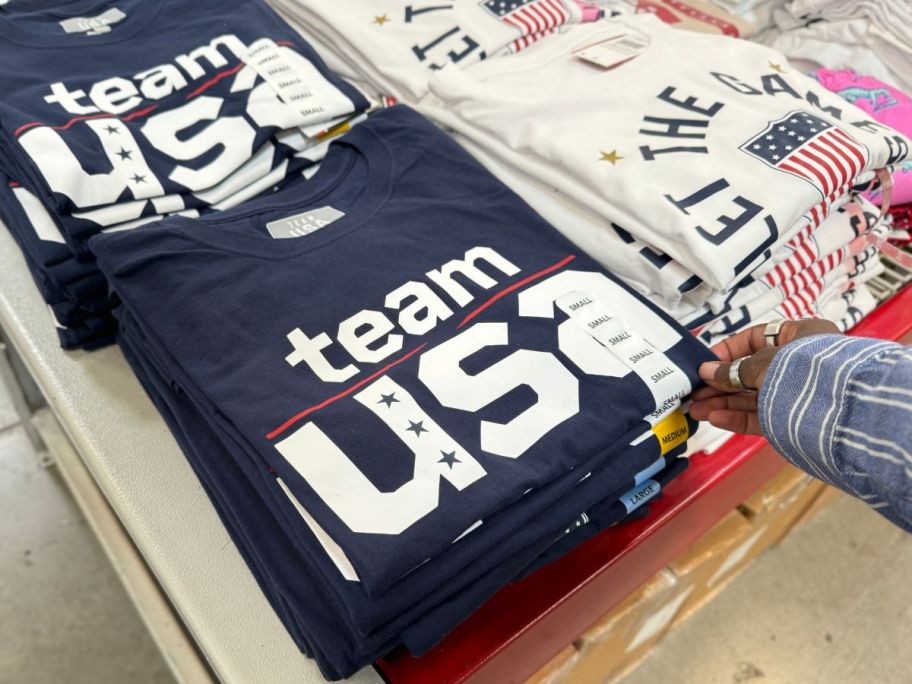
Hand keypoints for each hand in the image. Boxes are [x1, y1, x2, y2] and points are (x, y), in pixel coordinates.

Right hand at [690, 319, 840, 434]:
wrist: (843, 410)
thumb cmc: (805, 371)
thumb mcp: (764, 364)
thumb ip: (733, 370)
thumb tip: (706, 371)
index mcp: (802, 336)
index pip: (757, 338)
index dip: (728, 350)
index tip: (706, 364)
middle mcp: (800, 362)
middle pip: (750, 371)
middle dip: (720, 383)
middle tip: (695, 393)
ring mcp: (798, 392)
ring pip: (754, 396)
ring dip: (724, 402)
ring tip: (696, 410)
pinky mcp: (795, 419)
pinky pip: (763, 415)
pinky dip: (739, 417)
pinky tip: (716, 418)